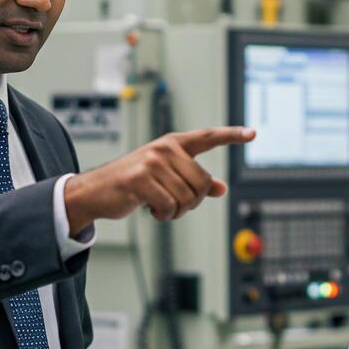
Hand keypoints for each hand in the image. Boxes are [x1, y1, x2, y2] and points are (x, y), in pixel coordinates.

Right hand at [64, 127, 254, 233]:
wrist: (96, 190)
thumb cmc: (133, 183)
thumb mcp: (166, 177)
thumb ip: (192, 180)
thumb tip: (221, 189)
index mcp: (174, 144)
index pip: (208, 137)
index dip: (232, 135)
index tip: (252, 133)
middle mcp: (165, 148)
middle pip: (203, 183)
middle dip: (192, 202)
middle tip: (173, 204)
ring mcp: (152, 162)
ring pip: (188, 198)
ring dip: (176, 211)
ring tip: (159, 205)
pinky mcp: (141, 178)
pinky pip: (170, 207)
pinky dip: (163, 215)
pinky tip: (150, 208)